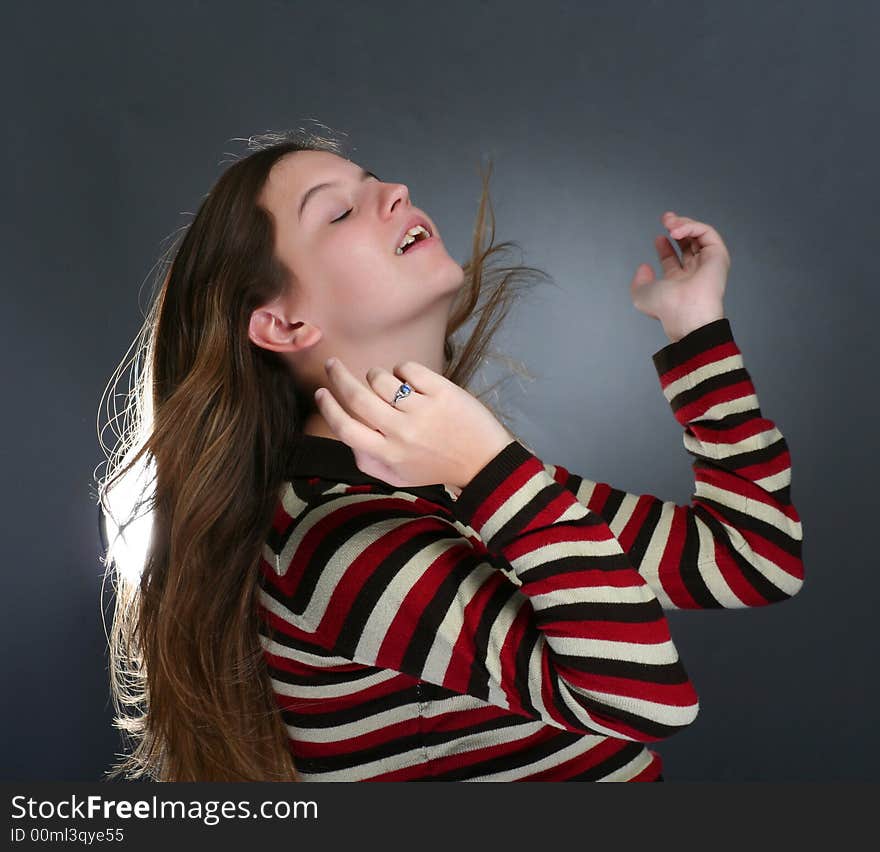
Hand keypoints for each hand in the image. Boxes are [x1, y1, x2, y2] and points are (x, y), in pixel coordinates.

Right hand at [313, 358, 515, 490]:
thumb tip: (345, 433)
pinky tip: (411, 380)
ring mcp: (422, 411)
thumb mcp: (398, 476)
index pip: (345, 428)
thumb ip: (368, 461)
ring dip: (377, 375)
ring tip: (386, 382)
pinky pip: (408, 368)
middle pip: (357, 397)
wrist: (483, 462)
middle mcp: (402, 433)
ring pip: (381, 379)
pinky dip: (403, 369)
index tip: (321, 392)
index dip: (328, 407)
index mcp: (388, 454)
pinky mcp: (442, 392)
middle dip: (338, 376)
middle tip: (332, 365)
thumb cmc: (436, 467)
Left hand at [630, 211, 729, 342]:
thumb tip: (644, 267)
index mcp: (678, 282)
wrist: (686, 310)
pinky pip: (707, 233)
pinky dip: (692, 227)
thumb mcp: (641, 295)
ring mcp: (707, 263)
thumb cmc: (666, 307)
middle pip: (687, 243)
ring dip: (683, 224)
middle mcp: (694, 272)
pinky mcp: (718, 255)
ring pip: (698, 235)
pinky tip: (677, 231)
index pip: (673, 259)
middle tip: (666, 219)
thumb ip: (639, 281)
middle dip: (677, 227)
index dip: (664, 245)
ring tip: (670, 223)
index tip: (658, 237)